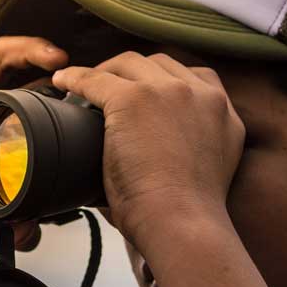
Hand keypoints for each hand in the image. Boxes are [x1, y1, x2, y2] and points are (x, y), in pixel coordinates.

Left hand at [52, 51, 244, 240]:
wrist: (181, 222)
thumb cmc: (184, 214)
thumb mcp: (205, 168)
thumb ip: (188, 145)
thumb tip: (151, 152)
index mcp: (224, 113)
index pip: (194, 77)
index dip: (163, 81)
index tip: (144, 91)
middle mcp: (202, 94)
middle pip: (160, 64)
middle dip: (132, 72)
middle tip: (108, 87)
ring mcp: (169, 91)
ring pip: (129, 64)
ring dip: (106, 72)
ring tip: (84, 87)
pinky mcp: (133, 98)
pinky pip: (95, 79)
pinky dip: (75, 78)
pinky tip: (62, 83)